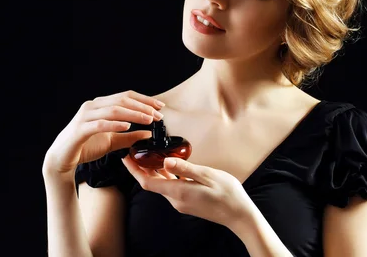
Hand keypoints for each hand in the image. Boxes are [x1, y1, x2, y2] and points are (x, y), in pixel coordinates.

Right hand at [42, 90, 163, 177]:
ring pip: (113, 110)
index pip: (125, 96)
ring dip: (133, 114)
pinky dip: (114, 124)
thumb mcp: (112, 142)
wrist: (62, 159)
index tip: (160, 106)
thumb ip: (129, 137)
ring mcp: (85, 116)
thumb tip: (148, 133)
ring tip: (148, 120)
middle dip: (142, 107)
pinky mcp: (80, 129)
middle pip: (121, 100)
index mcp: (100, 105)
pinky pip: (100, 124)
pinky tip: (127, 126)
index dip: (144, 100)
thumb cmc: (86, 146)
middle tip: (158, 115)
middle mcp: (92, 106)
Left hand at [121, 155, 253, 228]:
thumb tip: (166, 161)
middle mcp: (176, 199)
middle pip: (152, 183)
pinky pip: (171, 187)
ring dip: (153, 171)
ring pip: (161, 185)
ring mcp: (181, 202)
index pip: (147, 182)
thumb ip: (185, 168)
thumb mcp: (207, 175)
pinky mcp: (187, 202)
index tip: (126, 157)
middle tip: (136, 151)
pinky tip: (168, 166)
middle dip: (141, 168)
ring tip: (149, 155)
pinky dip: (165, 176)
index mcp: (178, 192)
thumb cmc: (227, 194)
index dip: (134, 170)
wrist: (239, 215)